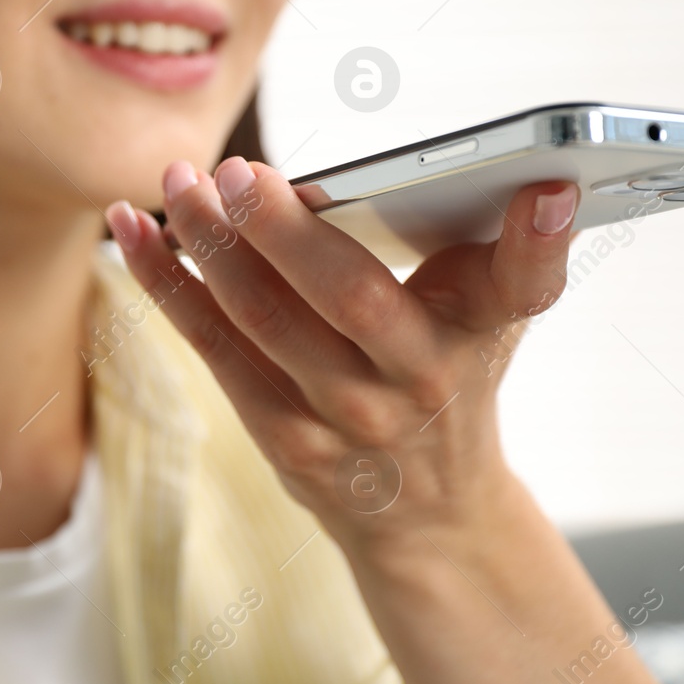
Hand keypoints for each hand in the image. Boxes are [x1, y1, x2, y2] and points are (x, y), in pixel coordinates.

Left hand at [103, 156, 580, 562]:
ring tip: (176, 183)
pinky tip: (136, 234)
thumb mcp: (490, 316)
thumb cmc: (453, 377)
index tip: (547, 188)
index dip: (540, 240)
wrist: (428, 512)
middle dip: (285, 230)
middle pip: (349, 296)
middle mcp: (418, 380)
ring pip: (263, 320)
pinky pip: (215, 348)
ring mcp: (345, 418)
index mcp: (480, 330)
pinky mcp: (284, 438)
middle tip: (240, 170)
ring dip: (209, 245)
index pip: (524, 284)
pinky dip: (169, 286)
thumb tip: (516, 178)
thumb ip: (492, 250)